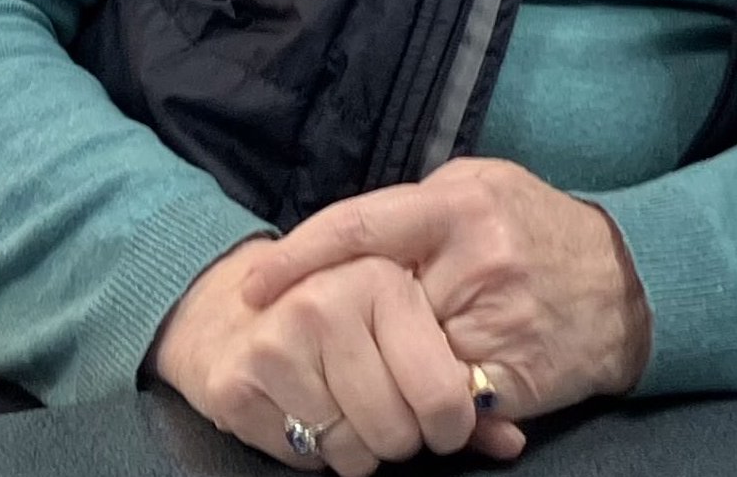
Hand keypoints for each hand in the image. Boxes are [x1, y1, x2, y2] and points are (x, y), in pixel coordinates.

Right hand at [150, 238, 526, 470]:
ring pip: (352, 453)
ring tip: (350, 411)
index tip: (444, 424)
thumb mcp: (408, 327)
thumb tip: (508, 440)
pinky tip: (309, 414)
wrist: (228, 307)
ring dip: (360, 450)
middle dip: (404, 439)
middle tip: (393, 416)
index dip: (450, 423)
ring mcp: (275, 342)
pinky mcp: (238, 383)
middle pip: (398, 433)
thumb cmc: (341, 319)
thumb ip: (464, 383)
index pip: (440, 393)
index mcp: (379, 277)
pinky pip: (305, 460)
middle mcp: (324, 301)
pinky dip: (316, 455)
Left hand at [237, 157, 653, 421]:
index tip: (251, 286)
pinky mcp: (510, 374)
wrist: (630, 284)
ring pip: (402, 357)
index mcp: (457, 204)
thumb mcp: (482, 189)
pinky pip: (441, 398)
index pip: (357, 228)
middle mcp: (475, 256)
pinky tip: (424, 388)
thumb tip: (340, 244)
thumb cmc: (539, 230)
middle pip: (373, 304)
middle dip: (347, 324)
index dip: (297, 257)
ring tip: (386, 359)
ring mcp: (496, 319)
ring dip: (385, 365)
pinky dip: (424, 398)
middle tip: (319, 336)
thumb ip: (416, 210)